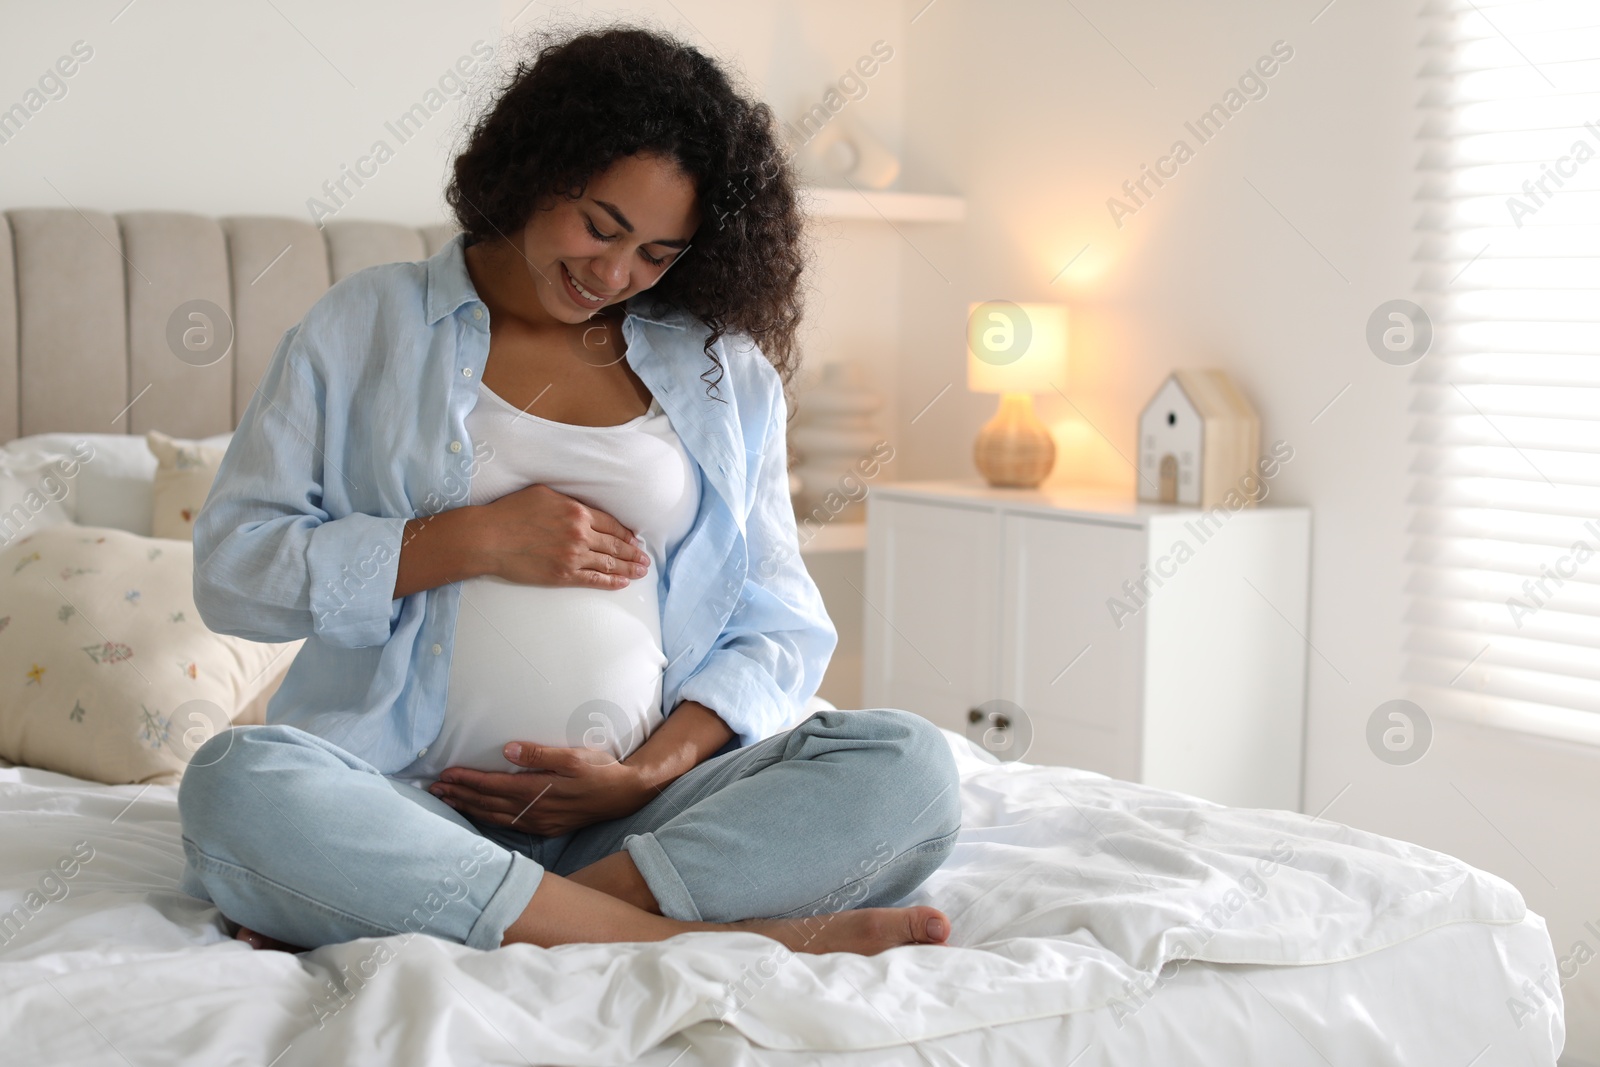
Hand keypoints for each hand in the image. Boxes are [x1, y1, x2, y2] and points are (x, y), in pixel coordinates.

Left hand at [428, 742, 653, 836]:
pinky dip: (487, 820)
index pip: (493, 786)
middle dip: (460, 796)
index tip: (445, 775)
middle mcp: (534, 812)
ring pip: (494, 818)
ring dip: (469, 809)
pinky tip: (479, 814)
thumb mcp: (575, 756)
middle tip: (434, 790)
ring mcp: (539, 823)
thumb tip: (508, 749)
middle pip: (488, 804)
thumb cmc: (601, 770)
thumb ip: (541, 754)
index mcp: (538, 791)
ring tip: (447, 801)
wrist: (625, 796)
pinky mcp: (545, 829)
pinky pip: (508, 826)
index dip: (467, 781)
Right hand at [478, 484, 649, 589]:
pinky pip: (594, 579)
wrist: (489, 538)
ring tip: (641, 572)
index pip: (612, 524)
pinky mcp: (562, 575)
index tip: (635, 539)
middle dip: (633, 553)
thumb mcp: (544, 494)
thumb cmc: (510, 513)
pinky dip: (610, 582)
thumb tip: (583, 508)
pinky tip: (622, 583)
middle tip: (645, 559)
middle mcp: (580, 534)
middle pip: (615, 545)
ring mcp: (572, 556)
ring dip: (628, 568)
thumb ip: (568, 500)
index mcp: (577, 512)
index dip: (626, 534)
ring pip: (609, 563)